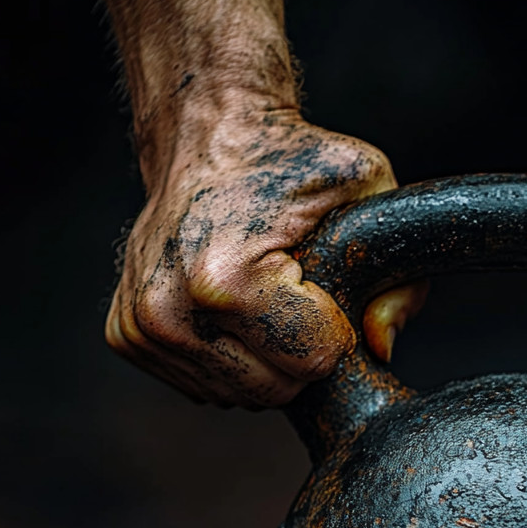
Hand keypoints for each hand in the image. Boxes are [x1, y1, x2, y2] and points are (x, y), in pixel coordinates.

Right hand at [106, 111, 423, 407]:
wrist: (210, 132)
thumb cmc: (292, 163)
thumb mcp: (368, 196)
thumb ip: (399, 284)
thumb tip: (380, 349)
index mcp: (226, 280)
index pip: (314, 363)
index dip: (335, 327)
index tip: (322, 283)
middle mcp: (171, 311)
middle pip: (277, 391)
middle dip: (301, 350)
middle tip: (295, 292)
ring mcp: (142, 328)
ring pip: (242, 395)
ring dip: (265, 357)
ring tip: (261, 295)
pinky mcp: (127, 336)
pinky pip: (208, 385)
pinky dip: (230, 357)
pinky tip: (230, 308)